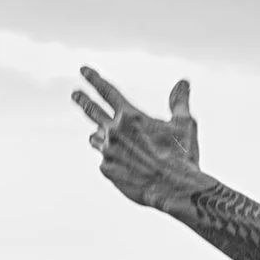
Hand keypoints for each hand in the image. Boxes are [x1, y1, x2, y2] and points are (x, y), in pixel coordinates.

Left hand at [73, 67, 215, 212]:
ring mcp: (107, 152)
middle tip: (75, 93)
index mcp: (131, 117)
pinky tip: (124, 165)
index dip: (94, 79)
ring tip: (99, 134)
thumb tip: (183, 81)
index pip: (107, 91)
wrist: (174, 189)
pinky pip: (105, 160)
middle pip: (92, 111)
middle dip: (83, 100)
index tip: (83, 70)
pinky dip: (112, 159)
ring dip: (99, 134)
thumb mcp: (184, 125)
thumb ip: (179, 102)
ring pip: (96, 138)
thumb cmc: (182, 155)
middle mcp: (114, 131)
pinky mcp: (106, 170)